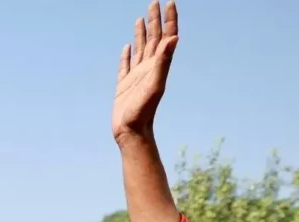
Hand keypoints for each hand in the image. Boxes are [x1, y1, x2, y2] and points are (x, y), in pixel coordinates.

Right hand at [113, 1, 178, 143]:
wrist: (131, 132)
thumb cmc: (143, 111)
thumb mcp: (155, 84)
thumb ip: (164, 61)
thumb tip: (174, 38)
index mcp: (157, 65)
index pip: (166, 37)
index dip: (169, 20)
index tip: (169, 3)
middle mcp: (148, 68)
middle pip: (153, 39)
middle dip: (155, 20)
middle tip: (154, 2)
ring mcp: (136, 76)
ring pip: (140, 49)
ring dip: (142, 34)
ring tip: (141, 19)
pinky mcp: (124, 85)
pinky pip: (125, 66)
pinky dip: (126, 55)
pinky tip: (126, 48)